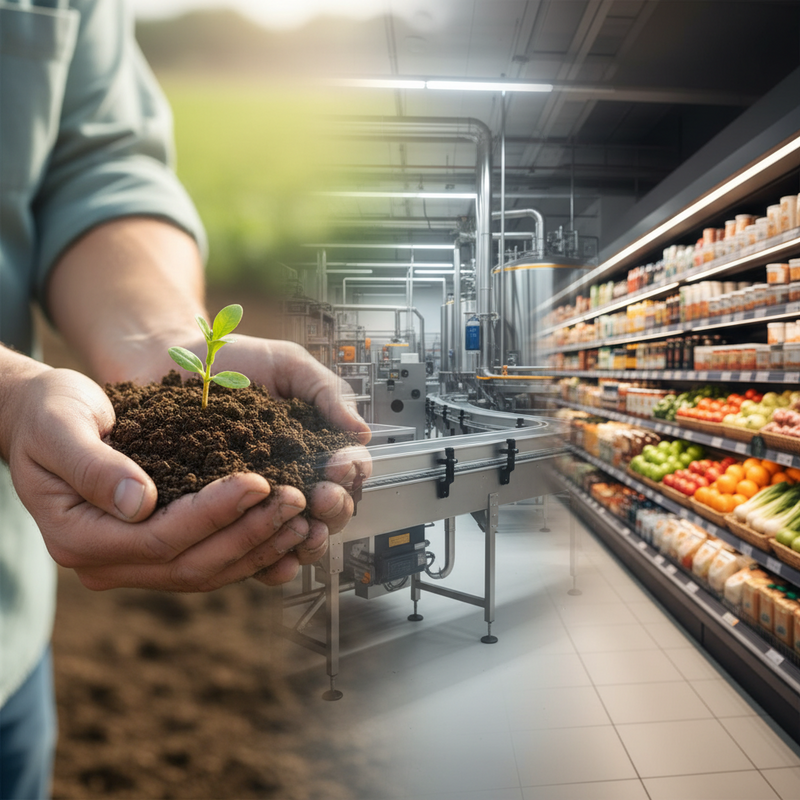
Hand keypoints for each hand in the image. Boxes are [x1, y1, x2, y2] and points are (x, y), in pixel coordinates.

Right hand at [5, 367, 366, 589]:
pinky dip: (250, 550)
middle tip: (296, 500)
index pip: (158, 538)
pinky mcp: (156, 552)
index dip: (213, 513)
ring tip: (302, 516)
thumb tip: (140, 503)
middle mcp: (106, 562)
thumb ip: (94, 466)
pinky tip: (285, 532)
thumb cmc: (50, 415)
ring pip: (206, 572)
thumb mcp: (60, 427)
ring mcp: (132, 563)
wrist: (44, 421)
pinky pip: (209, 562)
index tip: (258, 481)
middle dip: (248, 533)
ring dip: (258, 546)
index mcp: (78, 537)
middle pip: (190, 565)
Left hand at [202, 335, 372, 585]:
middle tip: (323, 495)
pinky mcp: (227, 521)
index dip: (350, 472)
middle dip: (335, 507)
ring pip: (300, 538)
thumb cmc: (235, 362)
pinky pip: (255, 555)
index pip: (347, 471)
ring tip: (307, 530)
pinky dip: (272, 564)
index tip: (340, 464)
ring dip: (311, 540)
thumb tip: (362, 433)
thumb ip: (328, 393)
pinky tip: (277, 561)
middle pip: (331, 511)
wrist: (176, 363)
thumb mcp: (290, 366)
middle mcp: (294, 478)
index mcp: (315, 446)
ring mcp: (261, 503)